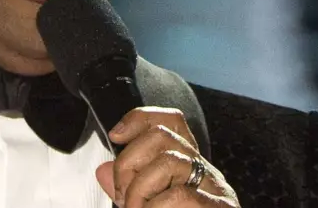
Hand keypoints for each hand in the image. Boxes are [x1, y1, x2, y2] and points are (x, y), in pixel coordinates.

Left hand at [95, 107, 238, 207]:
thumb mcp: (147, 207)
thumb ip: (127, 190)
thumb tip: (102, 170)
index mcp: (186, 168)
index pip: (170, 121)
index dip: (139, 118)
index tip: (116, 136)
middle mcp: (204, 172)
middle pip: (162, 135)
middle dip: (128, 163)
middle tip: (124, 197)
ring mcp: (216, 189)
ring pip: (170, 161)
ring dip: (140, 190)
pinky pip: (179, 195)